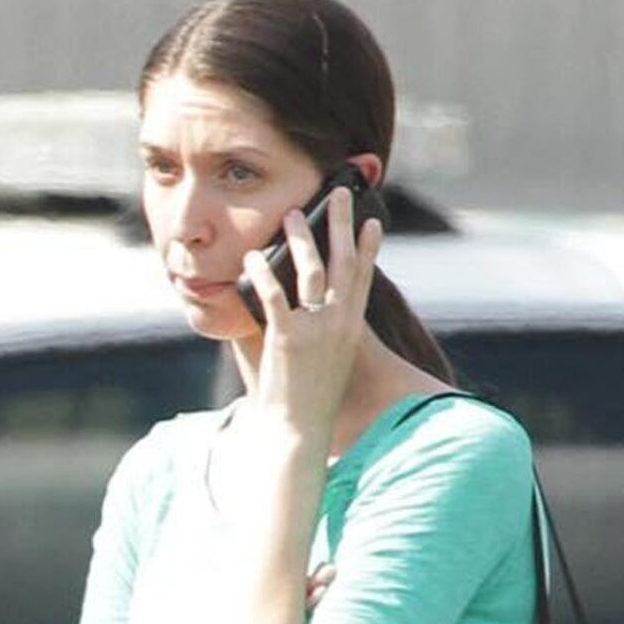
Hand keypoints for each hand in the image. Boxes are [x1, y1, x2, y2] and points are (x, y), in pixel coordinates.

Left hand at [236, 181, 382, 443]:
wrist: (298, 429)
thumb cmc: (307, 399)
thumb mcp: (327, 362)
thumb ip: (324, 334)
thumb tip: (311, 312)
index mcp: (352, 328)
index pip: (363, 278)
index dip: (367, 248)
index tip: (371, 221)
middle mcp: (339, 323)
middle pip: (343, 262)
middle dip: (340, 224)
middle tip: (337, 194)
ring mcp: (315, 328)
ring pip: (311, 271)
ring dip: (300, 239)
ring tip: (290, 214)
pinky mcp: (286, 338)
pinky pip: (273, 296)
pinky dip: (262, 273)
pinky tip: (252, 256)